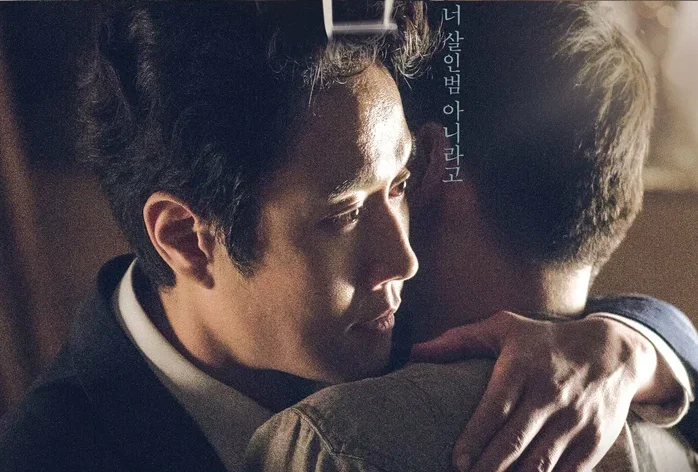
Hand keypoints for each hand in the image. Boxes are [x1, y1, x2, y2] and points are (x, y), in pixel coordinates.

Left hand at [410, 310, 658, 471]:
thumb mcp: (504, 329)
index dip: (476, 438)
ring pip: (541, 462)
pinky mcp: (595, 439)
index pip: (497, 408)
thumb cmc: (544, 341)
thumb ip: (459, 340)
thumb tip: (414, 352)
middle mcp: (550, 393)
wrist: (613, 352)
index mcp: (522, 367)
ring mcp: (575, 419)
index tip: (457, 460)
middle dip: (490, 467)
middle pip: (516, 441)